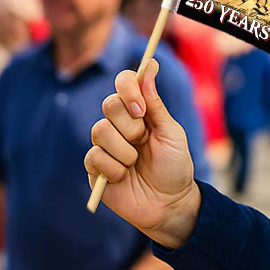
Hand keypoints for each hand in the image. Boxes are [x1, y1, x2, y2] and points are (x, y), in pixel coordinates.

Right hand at [84, 60, 201, 247]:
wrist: (171, 203)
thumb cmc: (175, 168)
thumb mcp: (172, 134)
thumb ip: (156, 103)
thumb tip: (149, 66)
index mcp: (139, 113)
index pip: (123, 84)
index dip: (127, 88)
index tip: (140, 107)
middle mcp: (119, 125)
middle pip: (109, 105)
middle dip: (130, 126)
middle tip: (143, 141)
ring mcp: (105, 145)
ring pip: (100, 131)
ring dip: (125, 151)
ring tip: (136, 164)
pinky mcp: (94, 167)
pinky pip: (95, 157)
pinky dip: (115, 169)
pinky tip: (124, 178)